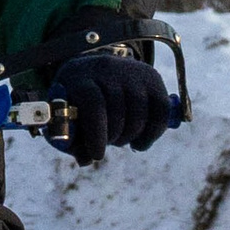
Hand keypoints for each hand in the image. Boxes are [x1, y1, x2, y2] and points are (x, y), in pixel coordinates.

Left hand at [52, 48, 171, 165]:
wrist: (94, 72)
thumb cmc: (76, 103)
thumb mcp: (67, 117)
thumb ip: (72, 140)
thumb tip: (86, 160)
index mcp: (80, 77)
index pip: (94, 104)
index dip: (97, 133)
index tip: (97, 155)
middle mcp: (107, 68)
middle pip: (118, 109)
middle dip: (114, 137)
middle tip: (110, 143)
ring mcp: (132, 70)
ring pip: (140, 111)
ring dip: (132, 136)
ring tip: (123, 141)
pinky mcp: (151, 77)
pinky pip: (161, 109)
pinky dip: (154, 131)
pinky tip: (141, 142)